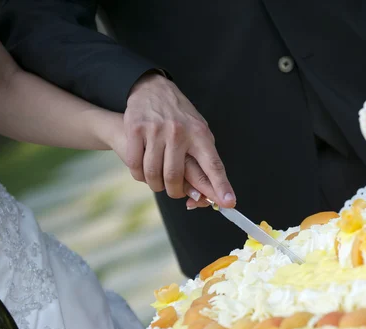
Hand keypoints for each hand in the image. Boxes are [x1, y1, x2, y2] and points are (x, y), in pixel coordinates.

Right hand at [122, 71, 235, 207]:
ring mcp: (156, 130)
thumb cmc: (180, 117)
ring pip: (154, 174)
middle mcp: (179, 132)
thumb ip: (204, 158)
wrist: (153, 88)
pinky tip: (144, 173)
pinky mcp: (136, 130)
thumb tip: (209, 192)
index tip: (229, 203)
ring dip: (156, 185)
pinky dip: (140, 175)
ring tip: (159, 183)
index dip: (221, 186)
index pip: (213, 165)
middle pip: (175, 177)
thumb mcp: (199, 130)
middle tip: (175, 192)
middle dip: (175, 191)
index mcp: (200, 134)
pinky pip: (136, 165)